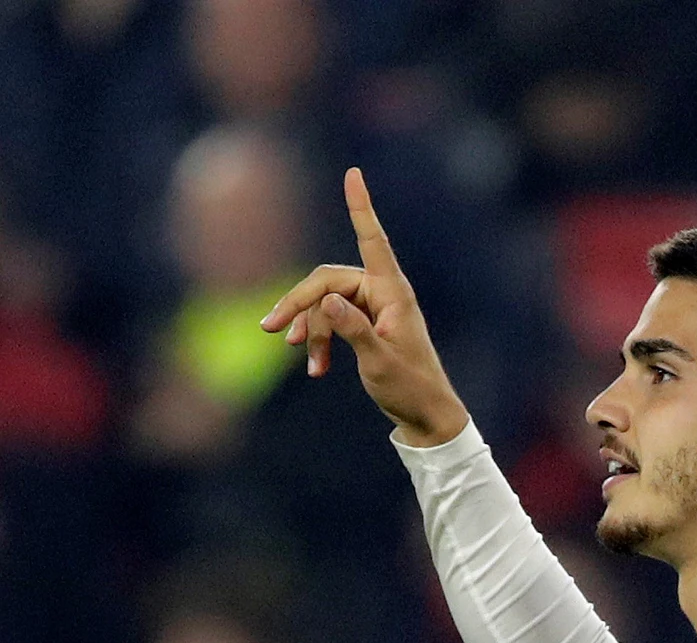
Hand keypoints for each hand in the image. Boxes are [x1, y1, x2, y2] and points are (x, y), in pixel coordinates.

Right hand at [259, 167, 468, 446]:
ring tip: (303, 359)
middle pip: (326, 280)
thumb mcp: (379, 362)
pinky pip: (330, 319)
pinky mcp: (365, 323)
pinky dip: (319, 340)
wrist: (425, 415)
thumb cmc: (409, 388)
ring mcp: (373, 307)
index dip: (360, 208)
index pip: (373, 241)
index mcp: (394, 293)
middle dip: (298, 303)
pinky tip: (315, 368)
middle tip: (270, 329)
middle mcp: (383, 293)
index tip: (353, 174)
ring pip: (324, 303)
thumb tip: (327, 301)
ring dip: (310, 329)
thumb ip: (354, 331)